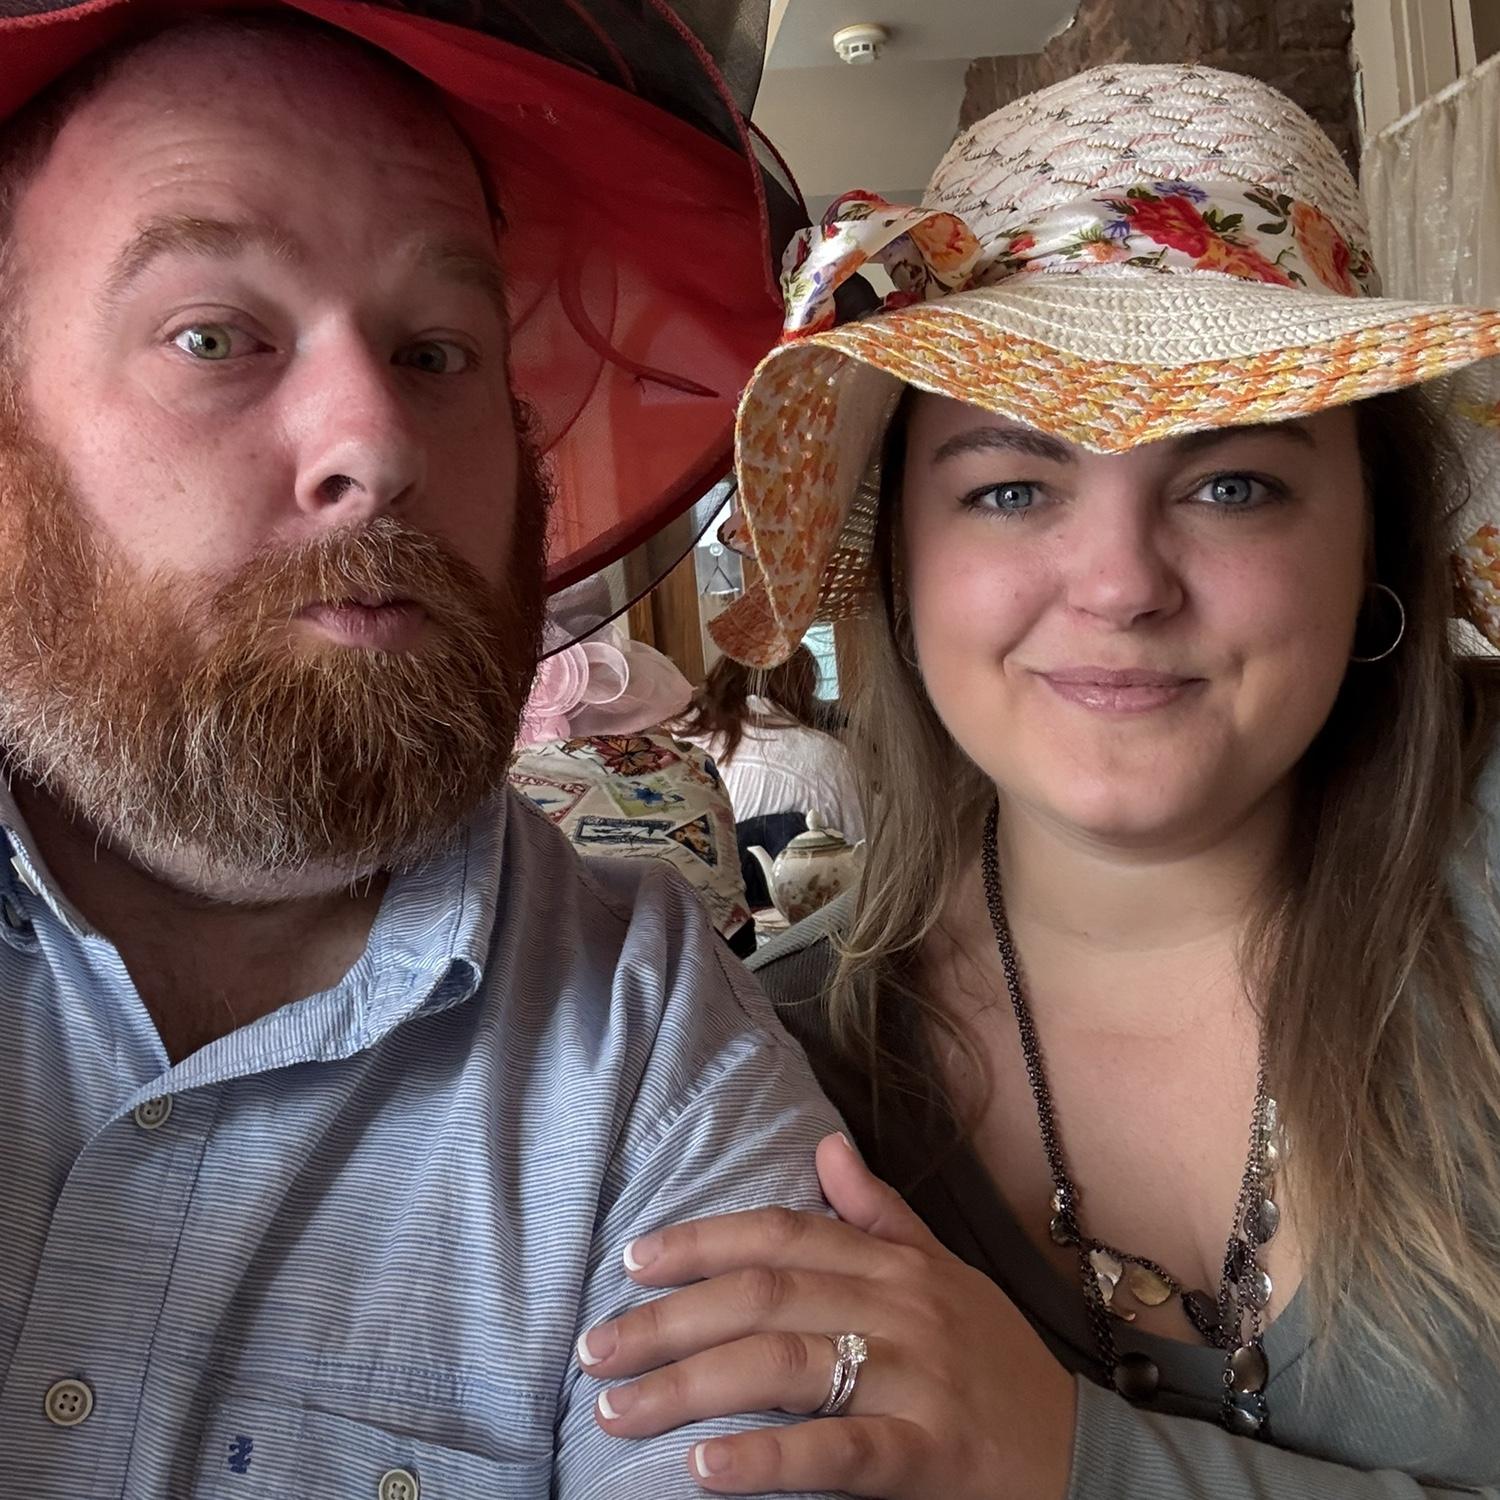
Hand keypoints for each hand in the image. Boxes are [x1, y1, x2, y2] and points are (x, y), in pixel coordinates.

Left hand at [575, 1133, 1076, 1497]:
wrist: (1084, 1454)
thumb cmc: (996, 1362)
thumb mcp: (946, 1274)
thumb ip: (880, 1215)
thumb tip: (825, 1145)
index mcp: (896, 1264)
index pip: (783, 1233)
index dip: (702, 1241)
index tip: (632, 1261)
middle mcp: (900, 1308)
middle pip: (764, 1297)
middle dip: (669, 1320)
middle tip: (594, 1349)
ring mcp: (916, 1380)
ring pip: (784, 1367)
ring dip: (689, 1386)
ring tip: (618, 1411)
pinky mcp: (930, 1454)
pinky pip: (838, 1451)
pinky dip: (768, 1459)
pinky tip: (705, 1469)